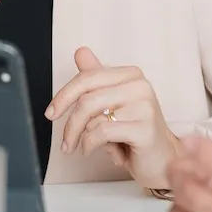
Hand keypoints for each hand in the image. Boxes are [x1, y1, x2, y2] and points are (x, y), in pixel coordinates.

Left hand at [45, 47, 180, 190]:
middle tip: (65, 142)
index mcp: (131, 74)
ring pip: (93, 117)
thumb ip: (96, 79)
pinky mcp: (145, 128)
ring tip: (80, 147)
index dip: (63, 96)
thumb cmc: (134, 132)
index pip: (87, 77)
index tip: (51, 114)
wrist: (161, 159)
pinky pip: (102, 132)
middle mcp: (140, 85)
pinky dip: (89, 144)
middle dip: (70, 123)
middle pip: (87, 98)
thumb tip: (80, 52)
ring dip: (79, 137)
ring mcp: (145, 106)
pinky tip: (90, 150)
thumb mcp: (112, 103)